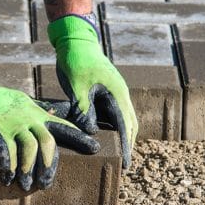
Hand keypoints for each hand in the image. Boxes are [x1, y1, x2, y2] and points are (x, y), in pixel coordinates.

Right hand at [0, 64, 98, 189]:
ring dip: (28, 171)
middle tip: (46, 183)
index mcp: (36, 114)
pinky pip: (6, 153)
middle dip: (49, 166)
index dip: (80, 137)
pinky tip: (7, 178)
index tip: (95, 148)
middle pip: (48, 143)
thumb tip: (54, 116)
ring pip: (28, 151)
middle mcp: (28, 119)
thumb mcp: (22, 102)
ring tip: (25, 185)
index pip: (63, 126)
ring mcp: (12, 125)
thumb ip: (38, 111)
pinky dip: (9, 168)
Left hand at [48, 15, 137, 166]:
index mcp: (117, 93)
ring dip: (122, 135)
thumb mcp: (78, 85)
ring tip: (118, 154)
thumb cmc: (77, 60)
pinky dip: (112, 126)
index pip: (125, 125)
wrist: (75, 40)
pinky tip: (104, 136)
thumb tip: (92, 131)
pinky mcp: (104, 92)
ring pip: (122, 119)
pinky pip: (112, 113)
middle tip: (124, 164)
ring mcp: (113, 92)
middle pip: (130, 124)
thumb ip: (84, 108)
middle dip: (128, 143)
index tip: (125, 163)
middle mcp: (119, 94)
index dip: (126, 145)